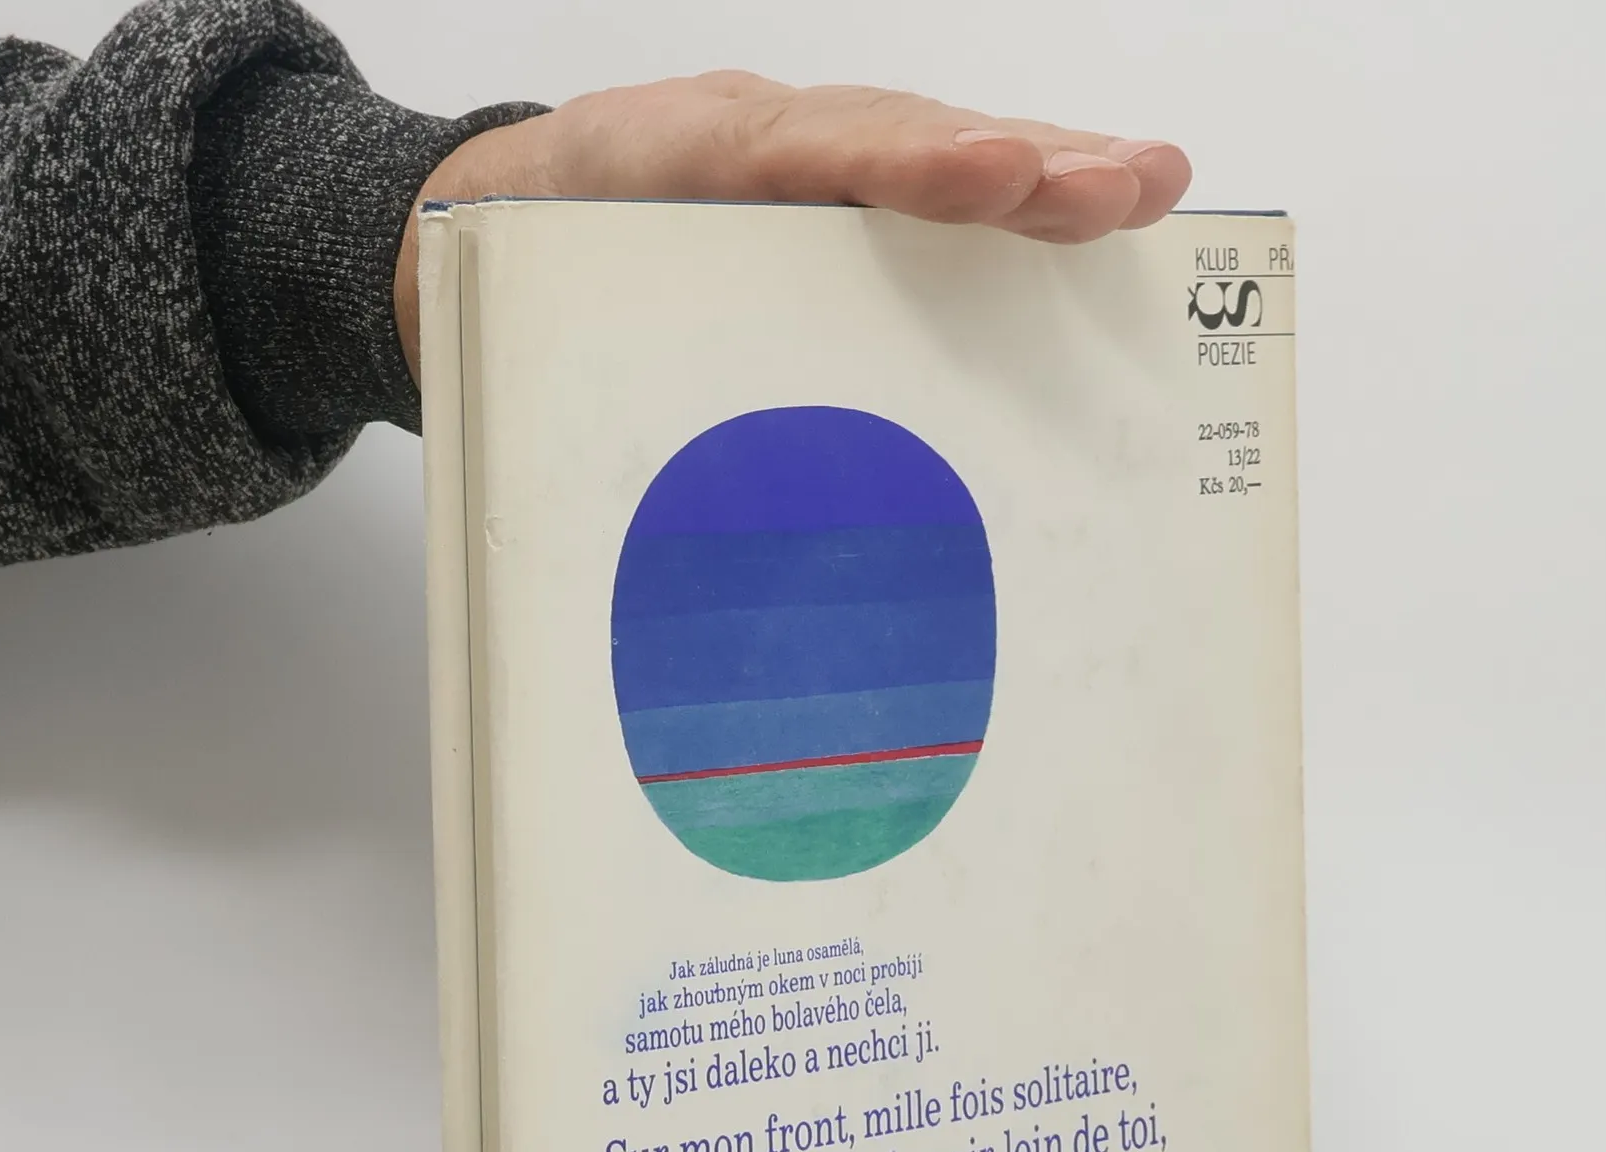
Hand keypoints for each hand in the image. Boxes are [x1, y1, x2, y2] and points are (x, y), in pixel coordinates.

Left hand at [395, 72, 1190, 375]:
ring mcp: (794, 172)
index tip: (999, 177)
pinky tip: (1094, 228)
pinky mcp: (818, 210)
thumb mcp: (528, 338)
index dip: (906, 166)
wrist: (461, 244)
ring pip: (921, 161)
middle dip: (1013, 167)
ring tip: (1143, 192)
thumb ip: (600, 391)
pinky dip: (1006, 214)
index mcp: (669, 169)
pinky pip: (915, 203)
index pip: (802, 152)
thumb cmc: (510, 297)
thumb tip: (690, 556)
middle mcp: (750, 152)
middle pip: (893, 143)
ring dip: (1039, 181)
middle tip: (1119, 190)